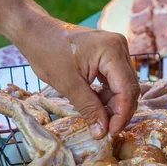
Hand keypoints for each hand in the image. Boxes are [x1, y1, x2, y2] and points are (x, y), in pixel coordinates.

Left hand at [12, 13, 139, 138]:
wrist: (36, 33)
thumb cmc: (48, 54)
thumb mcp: (69, 85)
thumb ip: (89, 109)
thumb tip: (102, 133)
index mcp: (112, 51)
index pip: (127, 89)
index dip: (122, 114)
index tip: (111, 132)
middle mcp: (120, 47)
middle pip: (130, 87)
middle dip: (119, 111)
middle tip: (105, 130)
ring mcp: (117, 49)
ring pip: (124, 85)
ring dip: (113, 104)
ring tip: (98, 117)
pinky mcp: (111, 54)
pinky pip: (116, 79)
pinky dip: (108, 95)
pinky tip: (96, 104)